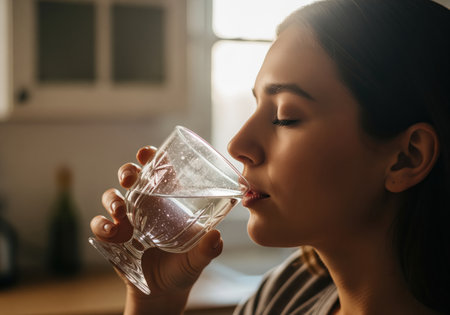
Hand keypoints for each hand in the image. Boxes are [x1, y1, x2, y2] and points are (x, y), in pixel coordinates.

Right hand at [90, 146, 223, 304]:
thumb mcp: (199, 257)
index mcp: (167, 202)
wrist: (164, 291)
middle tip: (129, 178)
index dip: (151, 158)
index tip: (146, 153)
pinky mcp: (113, 238)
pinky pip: (100, 225)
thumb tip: (216, 237)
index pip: (158, 172)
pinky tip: (111, 232)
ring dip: (112, 199)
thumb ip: (208, 249)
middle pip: (131, 177)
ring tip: (120, 212)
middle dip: (127, 171)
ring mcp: (127, 220)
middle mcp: (145, 206)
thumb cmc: (184, 266)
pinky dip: (101, 225)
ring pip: (111, 196)